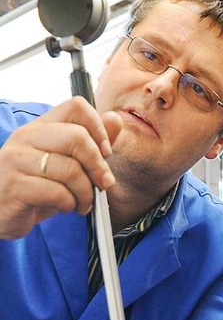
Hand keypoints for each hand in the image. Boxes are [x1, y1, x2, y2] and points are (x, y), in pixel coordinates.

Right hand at [0, 97, 121, 238]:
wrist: (0, 212)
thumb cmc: (35, 186)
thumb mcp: (66, 163)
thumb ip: (92, 142)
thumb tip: (114, 118)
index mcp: (41, 126)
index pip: (76, 107)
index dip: (99, 128)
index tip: (106, 152)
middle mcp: (26, 137)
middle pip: (77, 137)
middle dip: (98, 165)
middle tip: (103, 183)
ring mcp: (16, 160)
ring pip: (70, 169)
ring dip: (86, 192)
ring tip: (83, 202)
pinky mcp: (14, 186)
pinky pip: (56, 192)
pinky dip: (70, 203)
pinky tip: (66, 207)